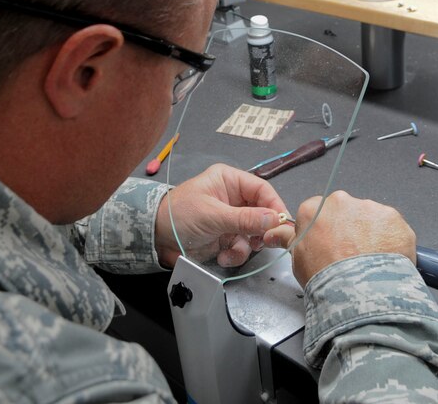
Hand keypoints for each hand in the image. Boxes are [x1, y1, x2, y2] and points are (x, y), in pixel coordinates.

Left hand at [154, 163, 294, 268]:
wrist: (156, 238)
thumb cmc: (180, 215)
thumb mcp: (213, 215)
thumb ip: (245, 219)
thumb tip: (275, 220)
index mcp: (229, 180)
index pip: (262, 189)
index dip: (274, 205)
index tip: (282, 223)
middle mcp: (233, 197)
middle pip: (262, 212)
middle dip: (261, 230)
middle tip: (263, 242)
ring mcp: (231, 219)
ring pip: (254, 233)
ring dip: (246, 245)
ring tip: (233, 250)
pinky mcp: (226, 237)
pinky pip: (242, 246)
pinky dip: (235, 254)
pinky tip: (222, 257)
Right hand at [274, 190, 415, 287]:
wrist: (357, 289)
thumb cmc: (324, 275)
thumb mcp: (297, 258)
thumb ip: (287, 239)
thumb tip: (271, 234)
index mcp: (312, 209)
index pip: (316, 212)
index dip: (323, 230)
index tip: (327, 245)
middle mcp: (339, 202)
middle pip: (344, 211)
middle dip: (347, 228)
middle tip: (349, 255)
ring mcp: (368, 208)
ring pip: (369, 217)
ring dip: (369, 233)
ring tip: (369, 260)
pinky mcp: (392, 218)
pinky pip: (391, 227)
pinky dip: (390, 240)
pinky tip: (386, 258)